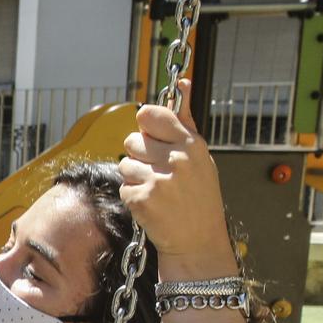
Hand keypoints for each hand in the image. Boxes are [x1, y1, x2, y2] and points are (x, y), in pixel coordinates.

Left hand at [119, 79, 238, 276]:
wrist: (197, 240)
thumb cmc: (198, 195)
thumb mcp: (199, 155)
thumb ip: (184, 120)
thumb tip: (180, 82)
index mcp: (191, 144)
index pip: (150, 115)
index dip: (146, 126)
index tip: (153, 137)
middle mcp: (176, 159)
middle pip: (132, 141)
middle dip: (139, 156)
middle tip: (158, 172)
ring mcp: (159, 180)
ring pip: (125, 164)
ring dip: (135, 177)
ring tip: (157, 190)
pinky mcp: (142, 200)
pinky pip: (124, 187)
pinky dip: (133, 196)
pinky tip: (151, 204)